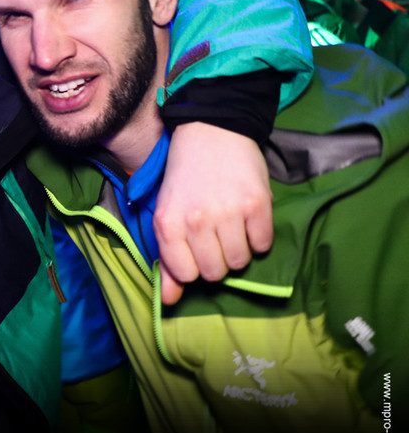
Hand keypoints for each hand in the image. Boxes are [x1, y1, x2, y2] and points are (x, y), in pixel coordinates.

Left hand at [154, 123, 273, 304]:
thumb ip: (169, 259)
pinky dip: (259, 237)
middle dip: (218, 260)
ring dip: (239, 250)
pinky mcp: (257, 204)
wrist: (212, 131)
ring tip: (232, 226)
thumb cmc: (186, 176)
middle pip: (215, 272)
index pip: (186, 274)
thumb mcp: (167, 213)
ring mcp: (228, 213)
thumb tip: (170, 301)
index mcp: (168, 224)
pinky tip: (248, 218)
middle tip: (216, 236)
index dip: (194, 265)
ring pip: (241, 262)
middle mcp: (196, 221)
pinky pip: (263, 244)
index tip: (196, 249)